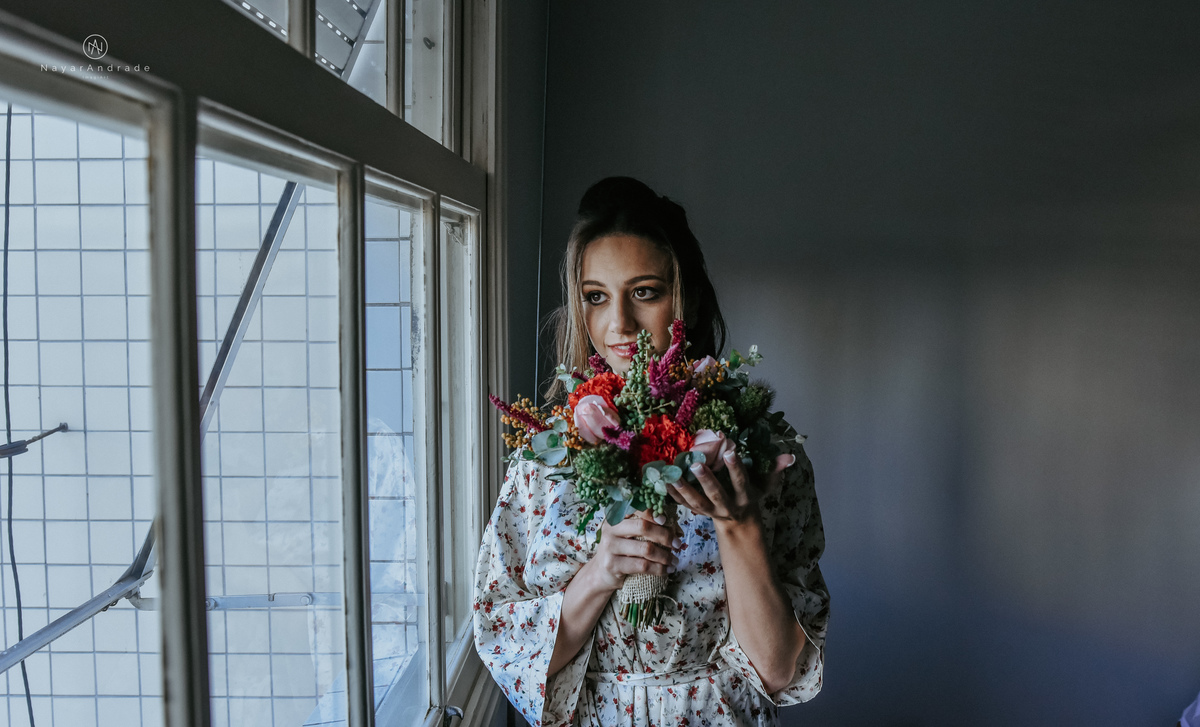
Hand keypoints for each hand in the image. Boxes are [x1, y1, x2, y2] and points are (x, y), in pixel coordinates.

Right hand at [589, 510, 681, 592]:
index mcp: (615, 517)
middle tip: (677, 544)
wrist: (601, 573)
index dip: (652, 513)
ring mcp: (610, 547)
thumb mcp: (628, 534)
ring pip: (646, 549)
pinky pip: (642, 565)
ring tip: (674, 560)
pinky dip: (658, 569)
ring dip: (665, 556)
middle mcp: (610, 529)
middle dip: (664, 535)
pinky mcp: (612, 564)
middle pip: (643, 527)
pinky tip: (666, 571)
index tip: (665, 521)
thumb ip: (644, 527)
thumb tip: (675, 529)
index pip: (635, 508)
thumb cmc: (621, 550)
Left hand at [668, 450, 795, 525]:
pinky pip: (682, 505)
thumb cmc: (751, 497)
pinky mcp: (697, 513)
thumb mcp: (765, 486)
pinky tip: (662, 482)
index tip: (731, 451)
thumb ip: (775, 470)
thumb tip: (790, 456)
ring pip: (696, 502)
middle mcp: (727, 507)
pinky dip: (672, 494)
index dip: (736, 468)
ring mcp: (711, 512)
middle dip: (707, 480)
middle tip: (696, 463)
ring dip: (683, 489)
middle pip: (716, 495)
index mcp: (744, 498)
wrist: (738, 524)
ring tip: (672, 474)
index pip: (741, 482)